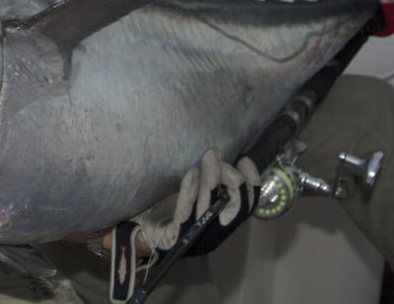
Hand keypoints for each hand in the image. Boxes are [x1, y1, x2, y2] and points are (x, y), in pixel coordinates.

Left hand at [133, 148, 259, 256]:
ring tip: (209, 156)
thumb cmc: (168, 209)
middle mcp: (214, 233)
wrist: (141, 231)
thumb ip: (211, 178)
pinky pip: (186, 213)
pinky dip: (190, 192)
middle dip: (231, 178)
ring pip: (212, 207)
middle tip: (215, 155)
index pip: (247, 205)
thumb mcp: (192, 192)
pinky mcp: (176, 238)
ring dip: (211, 179)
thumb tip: (229, 155)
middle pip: (237, 207)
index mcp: (222, 223)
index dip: (252, 182)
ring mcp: (197, 237)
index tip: (244, 158)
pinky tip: (190, 173)